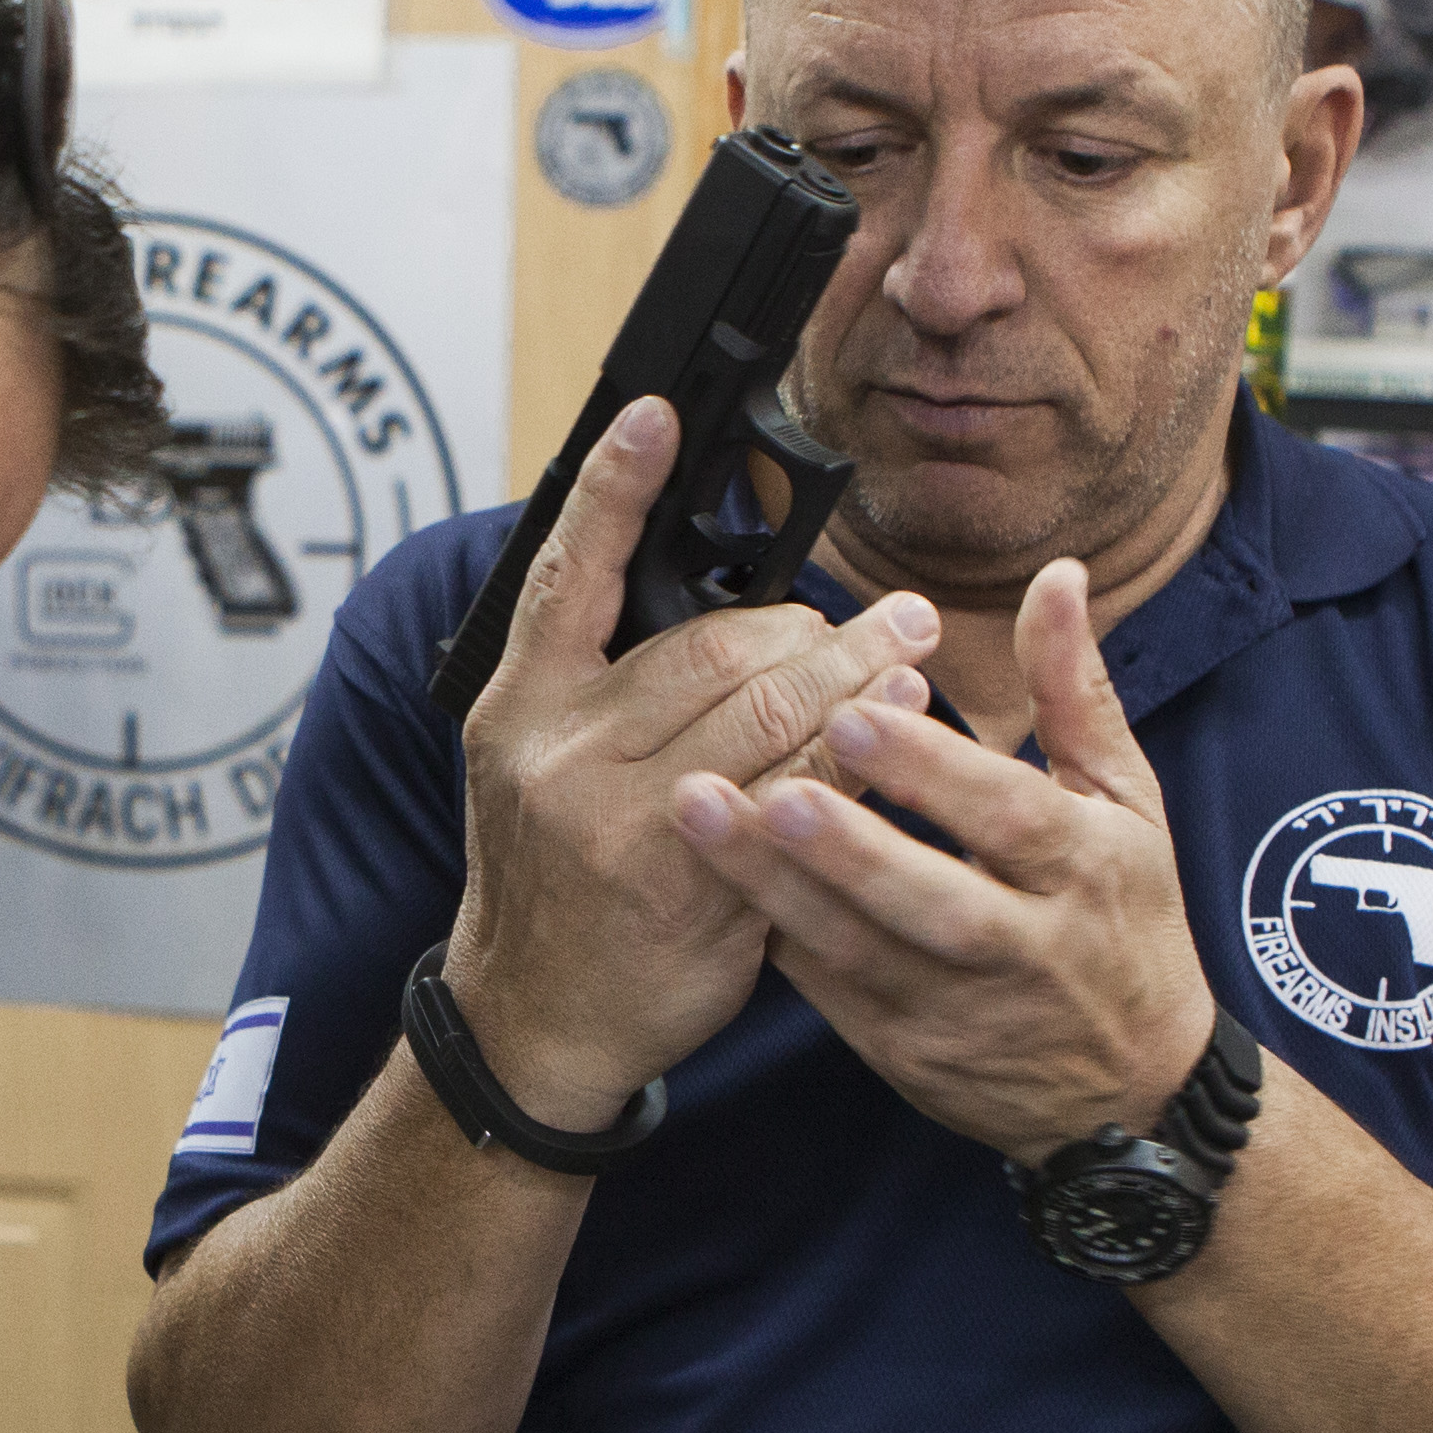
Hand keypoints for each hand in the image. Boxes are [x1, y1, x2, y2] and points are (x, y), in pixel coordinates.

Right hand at [445, 398, 945, 1128]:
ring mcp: (618, 816)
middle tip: (892, 617)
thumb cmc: (559, 881)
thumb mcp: (540, 766)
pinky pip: (789, 799)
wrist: (534, 1021)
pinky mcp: (684, 880)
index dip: (613, 485)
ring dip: (854, 681)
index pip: (567, 570)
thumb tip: (731, 615)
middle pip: (715, 647)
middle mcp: (559, 749)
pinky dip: (850, 766)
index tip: (655, 411)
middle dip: (816, 629)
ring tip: (911, 659)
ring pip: (765, 713)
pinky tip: (890, 746)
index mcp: (520, 704)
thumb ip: (608, 688)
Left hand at [671, 555, 1218, 1164]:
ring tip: (701, 816)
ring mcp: (961, 1009)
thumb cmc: (1124, 919)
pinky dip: (773, 939)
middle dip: (850, 845)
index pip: (1008, 814)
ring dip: (778, 886)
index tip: (855, 710)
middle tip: (771, 783)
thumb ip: (1075, 692)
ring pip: (861, 950)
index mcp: (1085, 868)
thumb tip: (1058, 578)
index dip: (933, 770)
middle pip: (932, 899)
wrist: (1128, 1090)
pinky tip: (709, 884)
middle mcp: (1026, 946)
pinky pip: (828, 993)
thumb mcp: (1125, 803)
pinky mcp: (907, 1053)